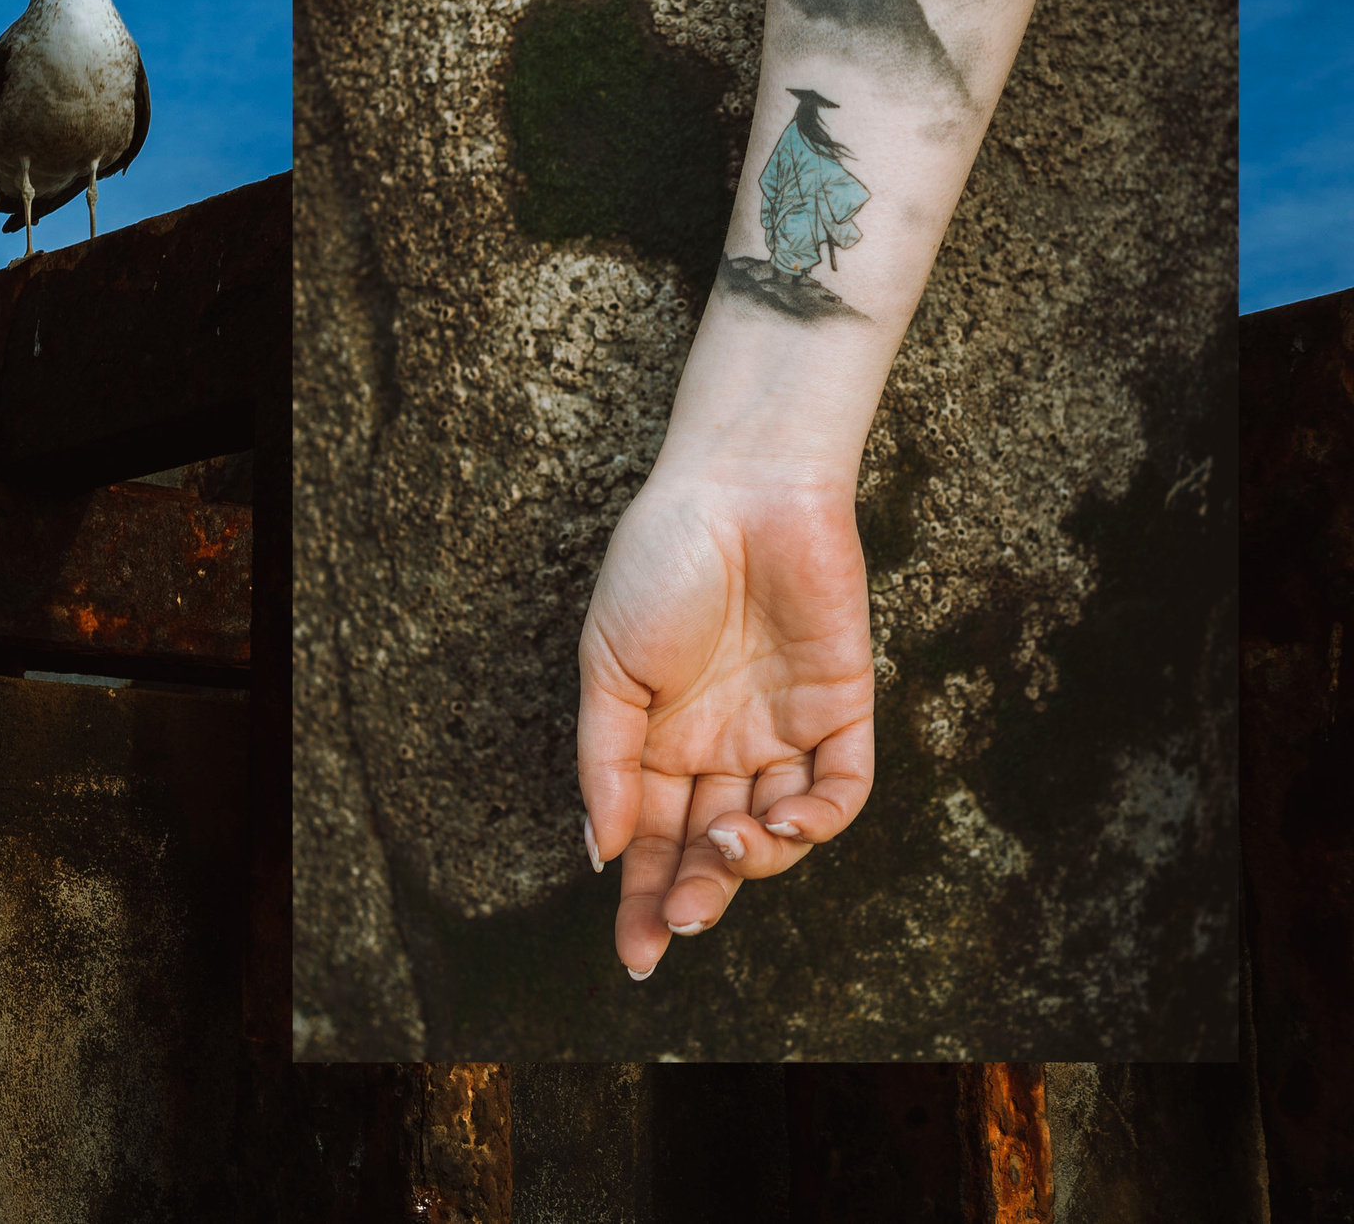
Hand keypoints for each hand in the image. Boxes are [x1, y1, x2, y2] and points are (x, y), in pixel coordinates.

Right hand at [574, 468, 875, 978]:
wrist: (737, 486)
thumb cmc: (659, 564)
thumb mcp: (606, 666)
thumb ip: (604, 761)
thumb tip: (601, 852)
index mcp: (656, 741)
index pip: (649, 841)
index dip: (642, 901)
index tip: (635, 957)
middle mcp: (721, 747)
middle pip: (711, 849)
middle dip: (695, 894)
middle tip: (680, 923)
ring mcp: (783, 731)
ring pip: (777, 833)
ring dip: (752, 860)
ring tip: (727, 846)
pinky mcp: (843, 710)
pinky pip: (841, 788)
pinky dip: (820, 822)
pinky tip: (786, 825)